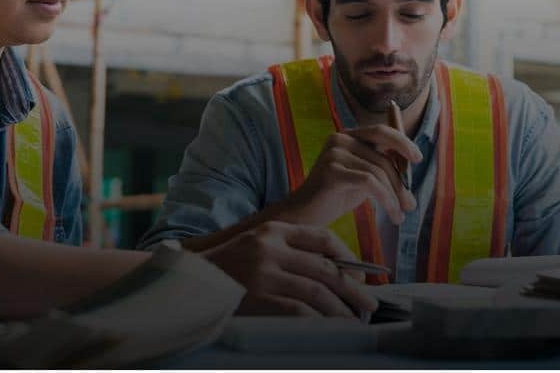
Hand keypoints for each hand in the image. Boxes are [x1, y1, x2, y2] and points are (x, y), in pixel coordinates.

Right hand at [202, 221, 377, 317]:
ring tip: (354, 323)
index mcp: (273, 230)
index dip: (348, 256)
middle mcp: (271, 247)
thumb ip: (287, 252)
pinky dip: (321, 322)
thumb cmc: (227, 269)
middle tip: (370, 305)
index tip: (362, 274)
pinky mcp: (258, 298)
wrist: (189, 284)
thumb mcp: (256, 247)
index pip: (322, 237)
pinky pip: (301, 311)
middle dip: (353, 289)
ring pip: (318, 291)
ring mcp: (264, 272)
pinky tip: (331, 330)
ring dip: (342, 310)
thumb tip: (331, 273)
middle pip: (325, 267)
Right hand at [279, 125, 422, 226]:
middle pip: (383, 157)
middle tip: (411, 204)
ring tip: (399, 215)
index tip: (417, 158)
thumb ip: (380, 164)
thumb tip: (412, 161)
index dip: (402, 142)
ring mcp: (334, 153)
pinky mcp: (332, 171)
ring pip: (379, 173)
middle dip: (401, 183)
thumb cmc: (334, 196)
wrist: (305, 216)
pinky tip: (392, 215)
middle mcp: (339, 139)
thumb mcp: (362, 176)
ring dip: (395, 197)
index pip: (380, 131)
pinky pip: (370, 183)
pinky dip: (386, 200)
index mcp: (346, 136)